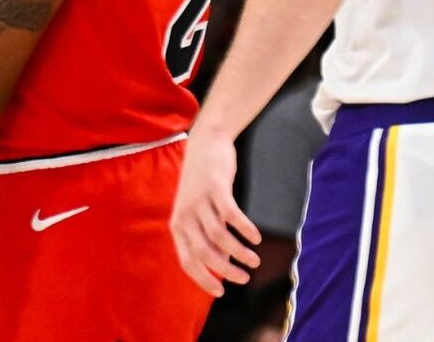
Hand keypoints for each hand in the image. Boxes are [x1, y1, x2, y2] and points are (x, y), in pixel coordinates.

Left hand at [169, 129, 261, 296]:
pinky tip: (256, 237)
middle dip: (226, 270)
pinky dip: (245, 229)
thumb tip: (224, 260)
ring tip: (255, 260)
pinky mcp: (215, 188)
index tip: (222, 291)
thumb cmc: (204, 181)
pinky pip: (231, 215)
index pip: (188, 262)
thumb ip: (205, 234)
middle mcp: (185, 217)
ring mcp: (199, 202)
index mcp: (178, 226)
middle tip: (245, 277)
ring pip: (220, 237)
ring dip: (240, 252)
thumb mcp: (198, 210)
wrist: (206, 143)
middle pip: (205, 252)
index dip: (204, 279)